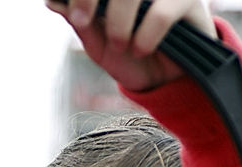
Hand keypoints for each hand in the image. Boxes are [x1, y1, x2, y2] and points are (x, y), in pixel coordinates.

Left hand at [44, 0, 216, 91]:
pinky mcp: (189, 1)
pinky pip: (162, 12)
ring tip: (119, 44)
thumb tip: (52, 1)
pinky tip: (141, 50)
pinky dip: (146, 36)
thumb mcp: (99, 44)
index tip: (73, 13)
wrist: (163, 82)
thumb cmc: (130, 57)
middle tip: (84, 21)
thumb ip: (79, 21)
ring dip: (119, 21)